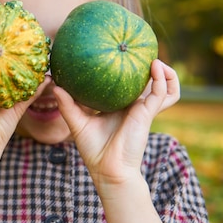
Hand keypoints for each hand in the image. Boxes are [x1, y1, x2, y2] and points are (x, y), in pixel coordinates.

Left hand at [53, 59, 179, 194]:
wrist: (108, 170)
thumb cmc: (94, 150)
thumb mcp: (77, 123)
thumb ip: (67, 105)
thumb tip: (55, 86)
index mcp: (119, 106)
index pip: (128, 86)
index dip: (128, 72)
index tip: (118, 54)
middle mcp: (133, 106)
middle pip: (150, 84)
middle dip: (151, 68)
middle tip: (140, 51)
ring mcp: (143, 109)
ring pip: (165, 88)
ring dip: (166, 74)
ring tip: (156, 59)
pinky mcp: (148, 113)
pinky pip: (161, 93)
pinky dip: (163, 80)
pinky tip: (155, 67)